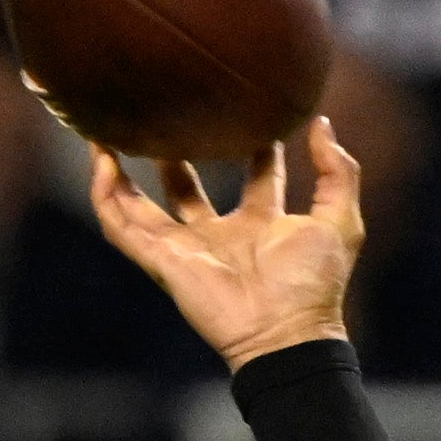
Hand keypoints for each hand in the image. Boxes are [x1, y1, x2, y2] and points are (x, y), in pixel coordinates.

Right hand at [86, 118, 362, 368]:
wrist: (286, 331)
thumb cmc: (315, 284)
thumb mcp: (340, 219)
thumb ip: (337, 171)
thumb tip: (322, 124)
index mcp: (264, 225)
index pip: (257, 175)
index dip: (256, 145)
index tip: (249, 110)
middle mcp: (222, 235)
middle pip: (188, 188)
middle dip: (176, 154)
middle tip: (165, 115)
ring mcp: (188, 248)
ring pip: (143, 205)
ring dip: (122, 172)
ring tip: (108, 131)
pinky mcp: (162, 260)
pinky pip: (122, 224)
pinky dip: (106, 194)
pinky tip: (100, 160)